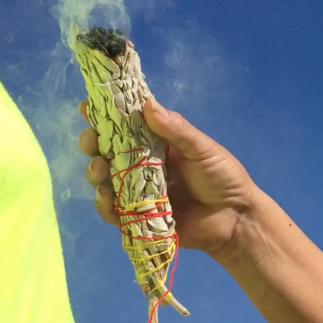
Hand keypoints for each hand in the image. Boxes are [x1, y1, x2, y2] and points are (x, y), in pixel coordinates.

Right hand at [78, 97, 257, 259]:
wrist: (235, 218)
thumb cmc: (222, 177)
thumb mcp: (202, 148)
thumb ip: (176, 129)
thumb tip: (147, 103)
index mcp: (158, 145)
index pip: (127, 127)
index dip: (106, 116)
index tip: (87, 106)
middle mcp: (143, 166)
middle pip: (108, 152)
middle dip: (93, 143)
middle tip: (90, 140)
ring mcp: (138, 192)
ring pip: (105, 180)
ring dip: (95, 172)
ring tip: (99, 167)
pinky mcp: (138, 218)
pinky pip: (114, 211)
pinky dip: (105, 204)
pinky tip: (105, 196)